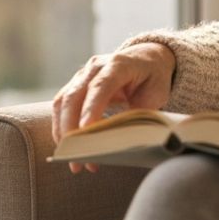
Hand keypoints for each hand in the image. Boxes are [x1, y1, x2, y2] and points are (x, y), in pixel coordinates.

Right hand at [52, 42, 175, 173]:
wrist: (147, 59)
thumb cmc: (153, 77)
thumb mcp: (156, 93)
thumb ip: (139, 112)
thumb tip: (123, 139)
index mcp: (119, 64)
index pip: (101, 86)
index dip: (91, 108)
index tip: (86, 131)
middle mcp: (95, 67)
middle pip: (74, 96)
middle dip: (72, 130)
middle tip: (78, 158)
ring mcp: (82, 75)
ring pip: (62, 103)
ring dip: (64, 134)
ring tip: (75, 160)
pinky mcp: (74, 86)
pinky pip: (61, 108)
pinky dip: (63, 129)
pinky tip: (72, 148)